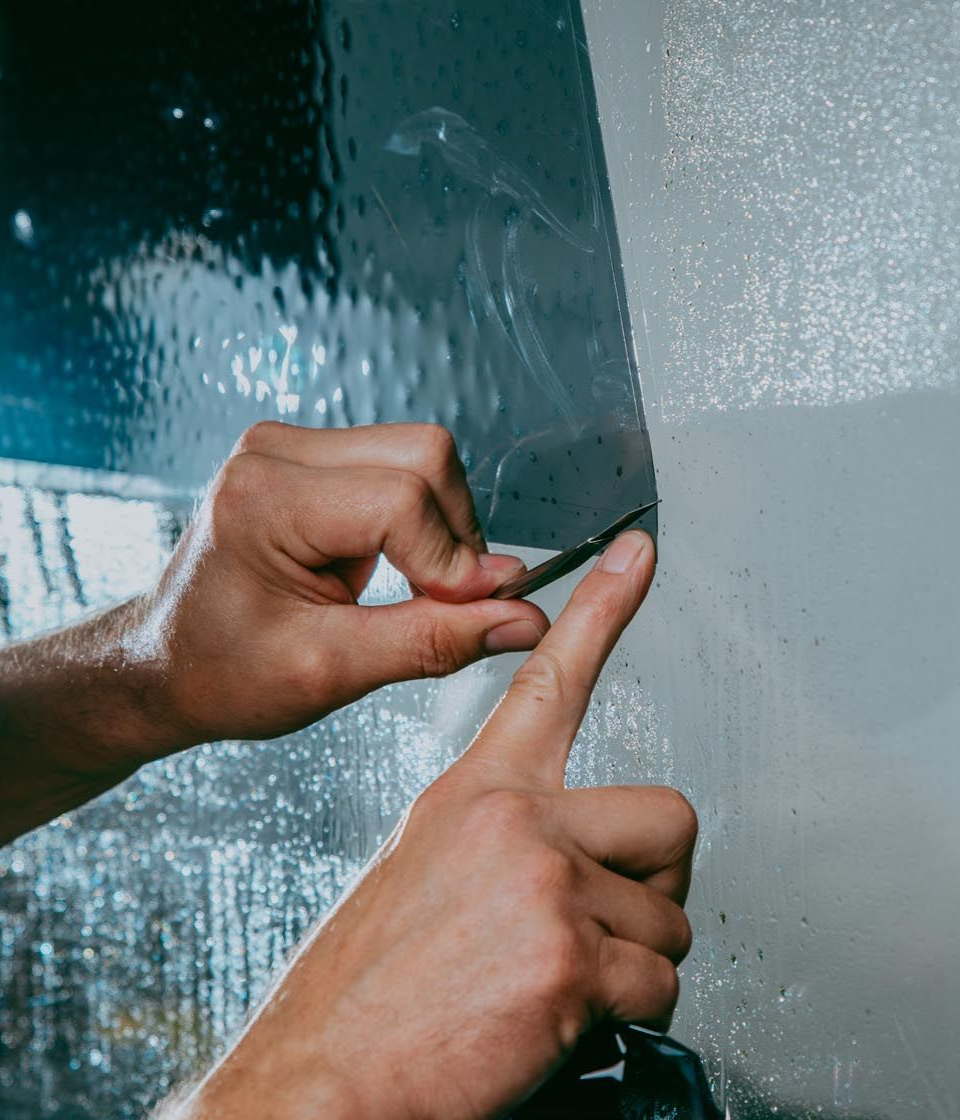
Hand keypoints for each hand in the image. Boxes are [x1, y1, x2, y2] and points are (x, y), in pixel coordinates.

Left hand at [127, 421, 549, 759]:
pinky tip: (389, 565)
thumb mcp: (330, 671)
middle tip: (442, 603)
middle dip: (454, 535)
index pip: (402, 500)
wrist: (167, 662)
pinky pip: (401, 463)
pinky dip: (418, 519)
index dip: (450, 563)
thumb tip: (520, 617)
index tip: (466, 616)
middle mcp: (274, 452)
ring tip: (406, 588)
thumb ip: (433, 640)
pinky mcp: (310, 453)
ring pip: (422, 454)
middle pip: (425, 455)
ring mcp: (291, 444)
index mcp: (264, 498)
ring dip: (439, 526)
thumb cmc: (223, 672)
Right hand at [175, 527, 697, 1119]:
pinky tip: (559, 1022)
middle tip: (602, 922)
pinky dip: (626, 1016)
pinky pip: (660, 985)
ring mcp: (545, 882)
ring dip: (633, 962)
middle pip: (670, 815)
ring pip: (671, 917)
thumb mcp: (426, 871)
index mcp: (477, 790)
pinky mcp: (570, 957)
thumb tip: (579, 860)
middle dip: (656, 880)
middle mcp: (515, 820)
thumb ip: (506, 839)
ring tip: (555, 983)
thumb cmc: (368, 986)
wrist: (319, 1077)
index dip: (603, 607)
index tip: (640, 552)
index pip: (551, 676)